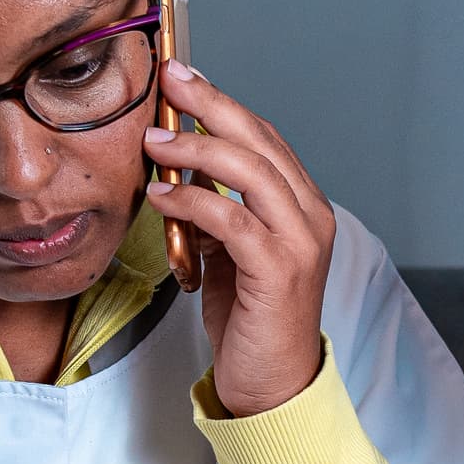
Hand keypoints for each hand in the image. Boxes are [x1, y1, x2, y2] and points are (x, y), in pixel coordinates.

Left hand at [145, 60, 333, 420]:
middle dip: (210, 106)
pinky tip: (161, 197)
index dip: (222, 104)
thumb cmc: (252, 321)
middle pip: (259, 141)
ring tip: (153, 143)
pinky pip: (230, 220)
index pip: (264, 139)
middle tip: (168, 81)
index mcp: (303, 207)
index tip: (182, 78)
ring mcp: (300, 242)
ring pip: (248, 172)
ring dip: (194, 150)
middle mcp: (310, 216)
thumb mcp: (230, 254)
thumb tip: (179, 175)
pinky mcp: (278, 270)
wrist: (274, 385)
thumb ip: (217, 212)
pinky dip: (191, 202)